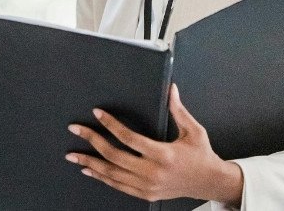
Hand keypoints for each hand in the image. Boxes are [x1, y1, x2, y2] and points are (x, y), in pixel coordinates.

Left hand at [65, 85, 242, 204]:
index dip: (111, 125)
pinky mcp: (146, 194)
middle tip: (76, 130)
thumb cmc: (202, 155)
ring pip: (112, 174)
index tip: (97, 113)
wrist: (210, 183)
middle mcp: (153, 172)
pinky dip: (102, 178)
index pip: (129, 139)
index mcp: (163, 154)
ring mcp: (148, 186)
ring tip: (73, 154)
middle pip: (115, 156)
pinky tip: (89, 170)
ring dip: (91, 163)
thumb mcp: (193, 130)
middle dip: (92, 141)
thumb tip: (171, 88)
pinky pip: (119, 186)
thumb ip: (178, 110)